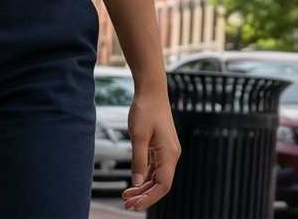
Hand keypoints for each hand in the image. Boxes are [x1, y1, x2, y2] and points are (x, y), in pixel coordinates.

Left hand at [121, 91, 177, 211]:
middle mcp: (171, 155)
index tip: (134, 206)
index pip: (163, 185)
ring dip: (143, 188)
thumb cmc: (146, 110)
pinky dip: (144, 177)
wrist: (151, 92)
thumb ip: (138, 161)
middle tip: (126, 204)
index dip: (149, 198)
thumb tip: (136, 182)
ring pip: (156, 177)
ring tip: (126, 196)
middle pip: (160, 184)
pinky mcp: (160, 148)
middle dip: (144, 196)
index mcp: (169, 154)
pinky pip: (154, 168)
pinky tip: (133, 183)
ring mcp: (166, 152)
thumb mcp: (138, 136)